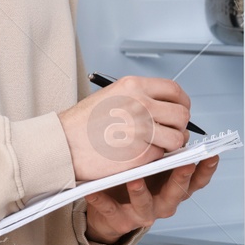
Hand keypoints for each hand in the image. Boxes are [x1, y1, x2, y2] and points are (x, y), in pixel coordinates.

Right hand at [57, 75, 191, 181]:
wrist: (62, 144)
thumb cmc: (82, 123)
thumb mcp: (111, 95)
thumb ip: (139, 96)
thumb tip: (164, 105)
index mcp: (134, 86)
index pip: (174, 90)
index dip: (182, 103)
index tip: (179, 111)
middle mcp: (141, 105)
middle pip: (182, 114)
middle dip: (180, 126)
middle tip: (170, 132)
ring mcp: (141, 130)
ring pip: (177, 138)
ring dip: (171, 144)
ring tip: (157, 145)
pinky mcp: (139, 154)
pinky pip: (162, 155)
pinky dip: (155, 157)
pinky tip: (140, 155)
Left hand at [83, 156, 220, 244]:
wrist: (107, 208)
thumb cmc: (134, 175)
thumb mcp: (152, 162)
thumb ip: (163, 149)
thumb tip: (172, 120)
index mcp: (173, 186)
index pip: (196, 180)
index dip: (206, 169)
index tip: (212, 154)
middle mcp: (163, 202)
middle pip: (177, 193)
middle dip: (181, 178)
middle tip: (185, 163)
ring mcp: (142, 213)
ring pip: (146, 206)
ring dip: (141, 193)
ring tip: (134, 179)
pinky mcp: (119, 221)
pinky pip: (110, 210)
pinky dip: (102, 200)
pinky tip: (94, 190)